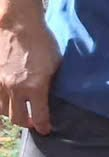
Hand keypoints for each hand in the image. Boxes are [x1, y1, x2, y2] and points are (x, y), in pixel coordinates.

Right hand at [0, 19, 60, 133]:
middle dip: (27, 123)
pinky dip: (2, 105)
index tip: (47, 130)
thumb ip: (51, 82)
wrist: (18, 26)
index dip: (43, 126)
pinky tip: (9, 102)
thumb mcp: (55, 62)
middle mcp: (15, 89)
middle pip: (18, 119)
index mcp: (35, 87)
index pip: (39, 116)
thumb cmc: (42, 41)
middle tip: (34, 121)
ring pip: (4, 111)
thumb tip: (50, 95)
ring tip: (22, 111)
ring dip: (14, 114)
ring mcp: (0, 85)